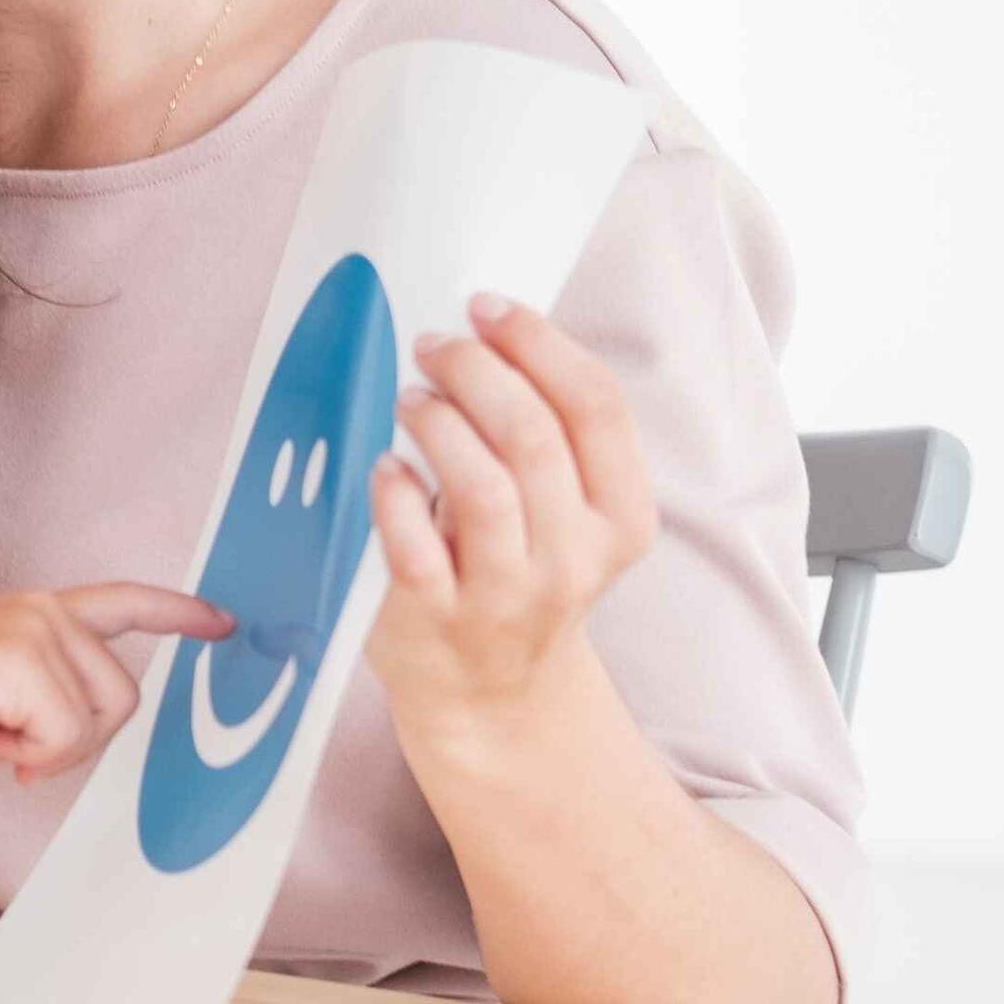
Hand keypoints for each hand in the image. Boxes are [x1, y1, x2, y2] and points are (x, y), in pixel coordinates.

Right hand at [0, 584, 228, 779]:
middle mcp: (46, 611)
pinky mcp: (28, 663)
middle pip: (123, 694)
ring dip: (47, 748)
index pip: (123, 602)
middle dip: (80, 737)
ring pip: (98, 721)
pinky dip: (28, 757)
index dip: (178, 613)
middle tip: (16, 745)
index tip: (222, 622)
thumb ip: (46, 692)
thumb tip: (78, 734)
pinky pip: (66, 739)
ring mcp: (39, 632)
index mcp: (37, 611)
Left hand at [367, 295, 654, 723]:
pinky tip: (383, 467)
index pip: (596, 407)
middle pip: (534, 436)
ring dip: (439, 423)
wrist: (492, 696)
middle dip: (478, 370)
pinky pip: (415, 546)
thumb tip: (488, 332)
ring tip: (411, 398)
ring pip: (483, 486)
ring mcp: (506, 594)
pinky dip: (395, 495)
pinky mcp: (437, 619)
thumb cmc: (517, 574)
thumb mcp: (564, 513)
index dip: (540, 343)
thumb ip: (546, 436)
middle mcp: (572, 558)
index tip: (489, 307)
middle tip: (434, 345)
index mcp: (620, 517)